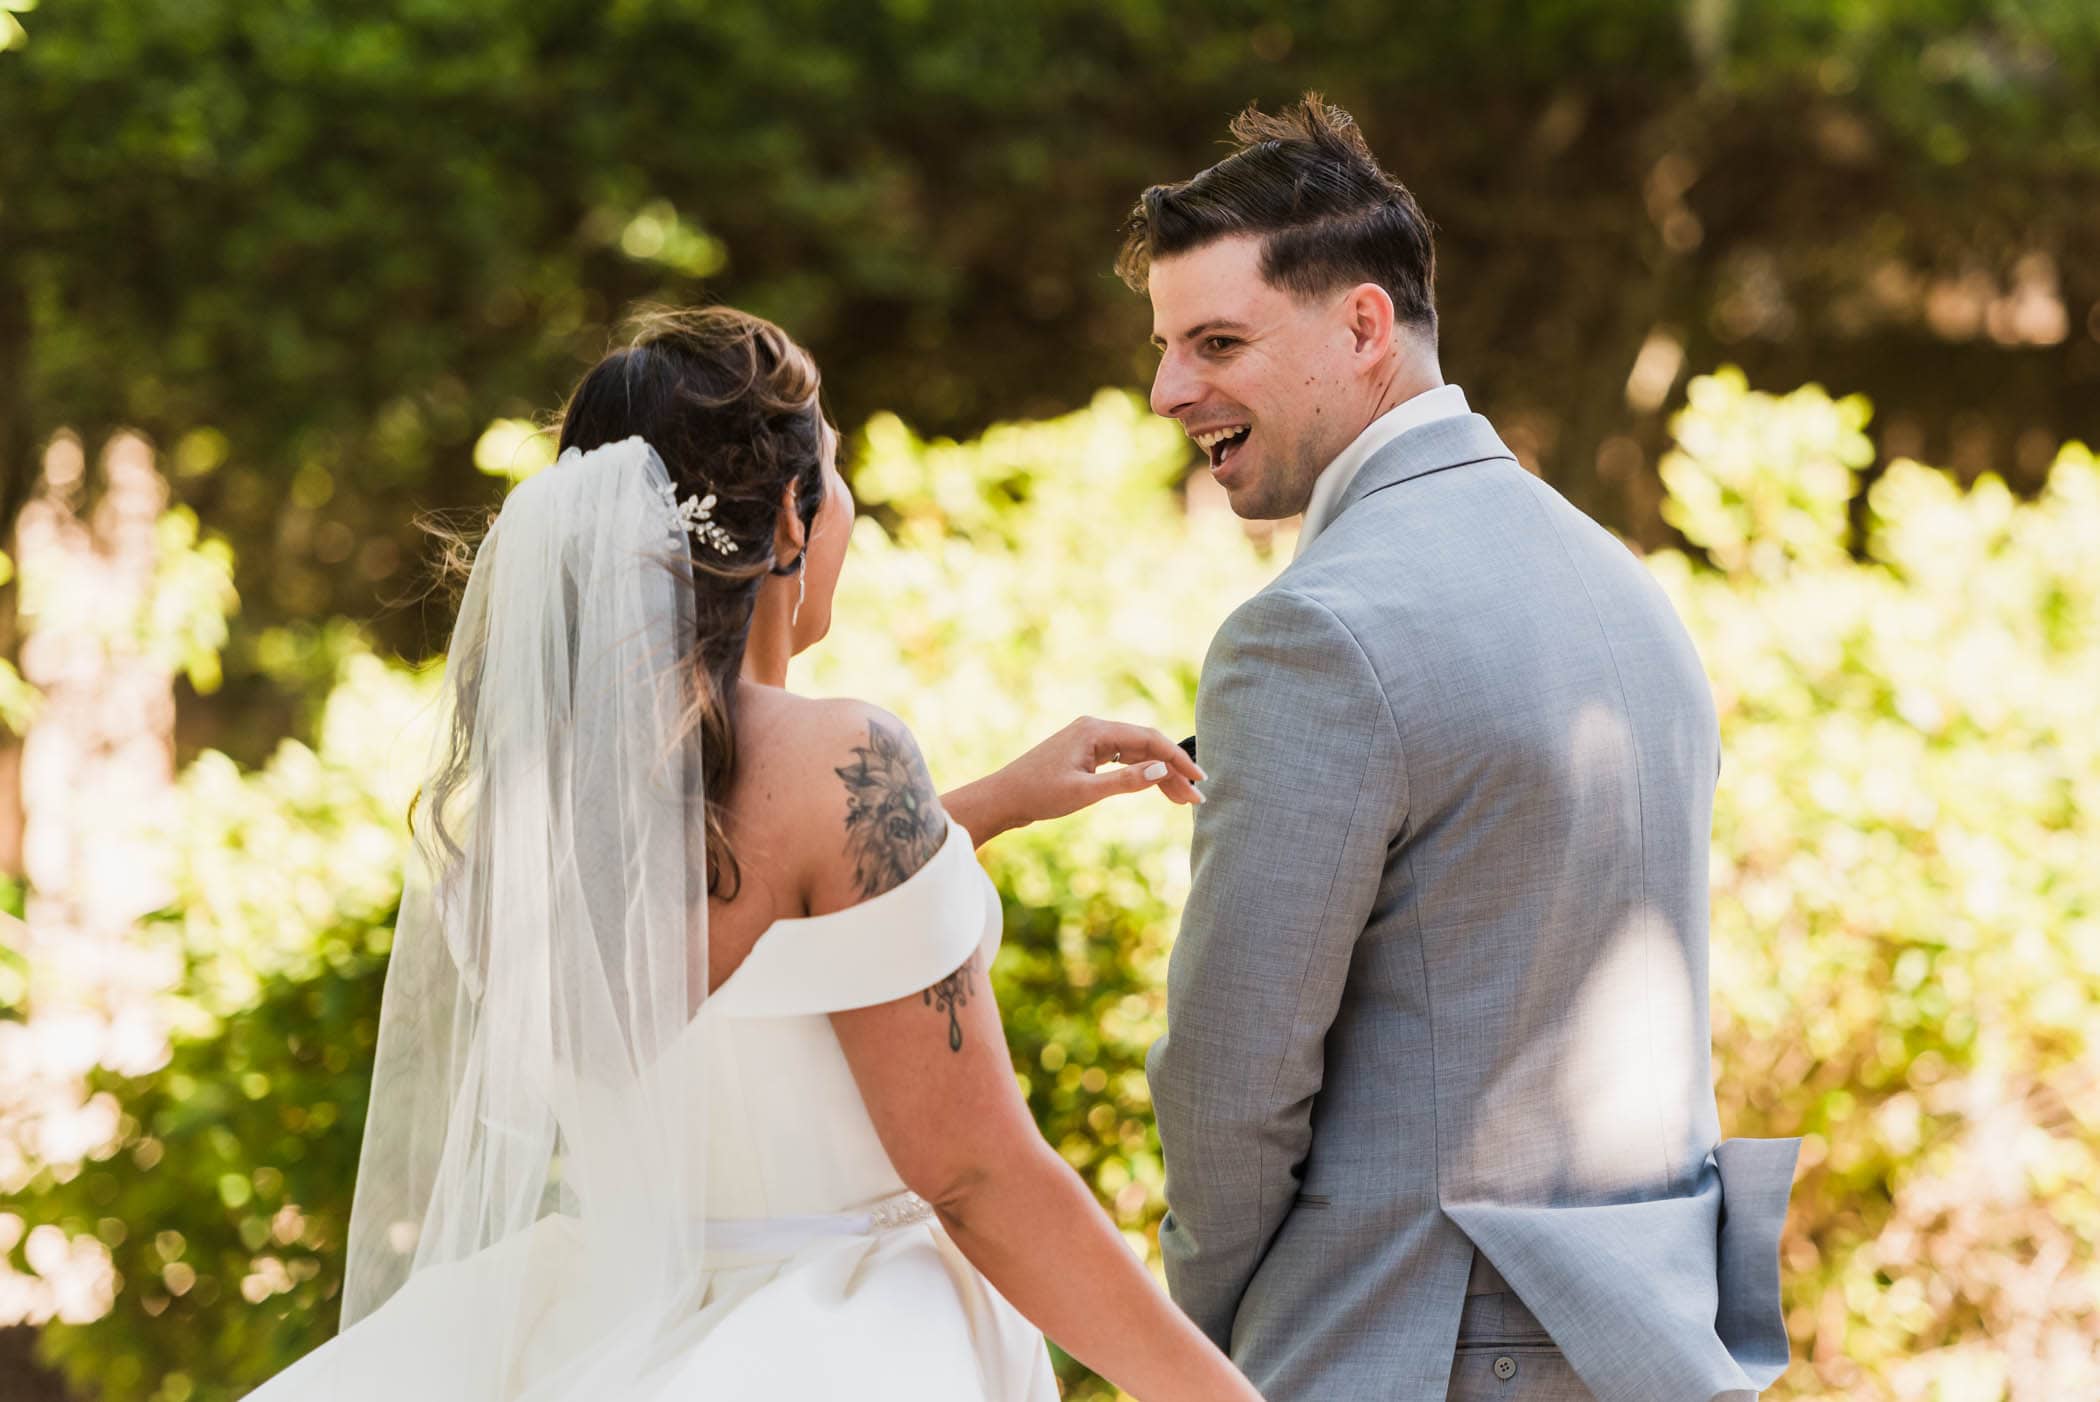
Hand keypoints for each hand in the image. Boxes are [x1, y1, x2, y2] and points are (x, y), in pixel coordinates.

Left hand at [945, 717, 1207, 843]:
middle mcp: (1094, 729)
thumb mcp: (1084, 792)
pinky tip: (1156, 789)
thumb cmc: (1038, 795)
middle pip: (1146, 747)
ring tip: (1182, 800)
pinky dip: (1140, 775)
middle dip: (1173, 771)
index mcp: (1095, 731)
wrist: (1002, 799)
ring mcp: (1089, 741)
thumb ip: (1124, 781)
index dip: (1178, 759)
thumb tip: (1161, 771)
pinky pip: (1122, 760)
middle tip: (1195, 798)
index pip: (1149, 740)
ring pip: (1136, 754)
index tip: (1199, 779)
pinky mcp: (1084, 754)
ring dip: (1159, 775)